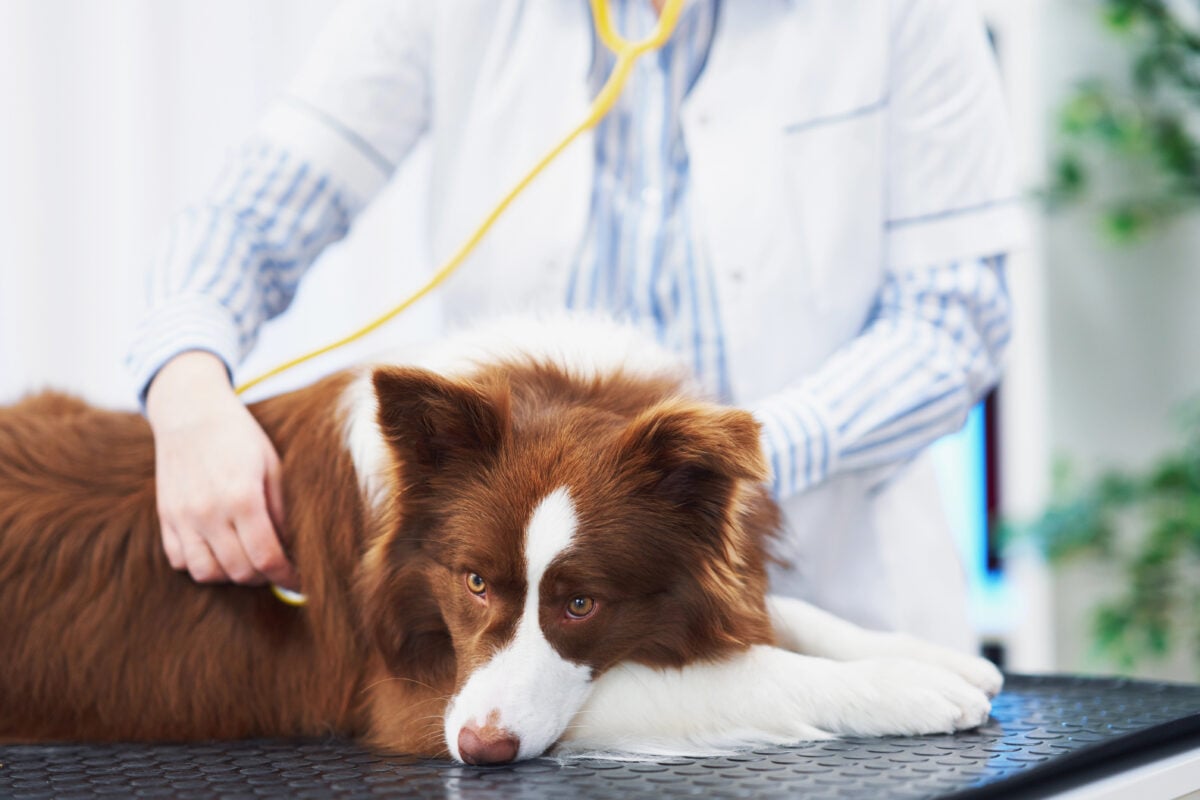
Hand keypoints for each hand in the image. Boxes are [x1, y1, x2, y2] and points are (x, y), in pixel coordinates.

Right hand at [146, 351, 299, 589]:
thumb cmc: (239, 436)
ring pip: (207, 573)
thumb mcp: (273, 466)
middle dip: (265, 577)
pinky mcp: (164, 517)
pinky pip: (181, 560)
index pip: (267, 557)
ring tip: (249, 560)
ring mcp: (181, 517)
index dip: (287, 577)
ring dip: (232, 575)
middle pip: (239, 571)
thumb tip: (294, 550)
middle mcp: (208, 512)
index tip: (300, 581)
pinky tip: (220, 550)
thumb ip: (282, 510)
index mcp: (242, 497)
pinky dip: (202, 564)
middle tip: (278, 567)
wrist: (190, 412)